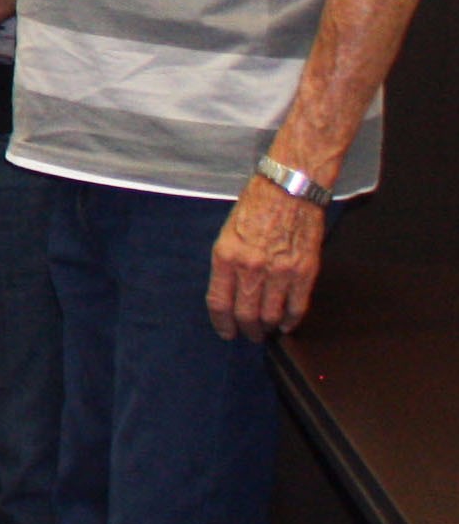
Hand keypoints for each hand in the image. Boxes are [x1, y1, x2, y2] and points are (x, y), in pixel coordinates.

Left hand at [210, 176, 327, 339]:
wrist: (290, 189)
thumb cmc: (255, 206)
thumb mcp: (227, 234)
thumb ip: (227, 265)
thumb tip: (230, 293)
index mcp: (226, 257)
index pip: (219, 303)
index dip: (222, 323)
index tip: (226, 332)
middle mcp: (251, 268)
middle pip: (246, 314)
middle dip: (246, 330)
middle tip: (248, 335)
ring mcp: (280, 272)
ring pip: (271, 315)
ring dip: (267, 328)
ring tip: (265, 331)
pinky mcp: (305, 271)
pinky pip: (296, 306)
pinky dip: (290, 320)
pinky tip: (285, 324)